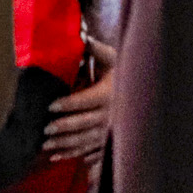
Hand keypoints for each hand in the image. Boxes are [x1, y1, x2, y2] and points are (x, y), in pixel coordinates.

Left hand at [45, 38, 116, 165]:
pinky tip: (56, 157)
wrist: (147, 93)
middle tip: (45, 128)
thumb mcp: (114, 59)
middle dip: (63, 128)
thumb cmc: (124, 73)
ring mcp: (109, 132)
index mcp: (108, 95)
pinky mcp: (108, 142)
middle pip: (83, 124)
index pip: (85, 101)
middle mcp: (109, 116)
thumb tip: (80, 36)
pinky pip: (88, 152)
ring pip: (84, 141)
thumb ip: (96, 49)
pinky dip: (72, 155)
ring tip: (45, 145)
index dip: (67, 104)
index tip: (50, 106)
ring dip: (64, 144)